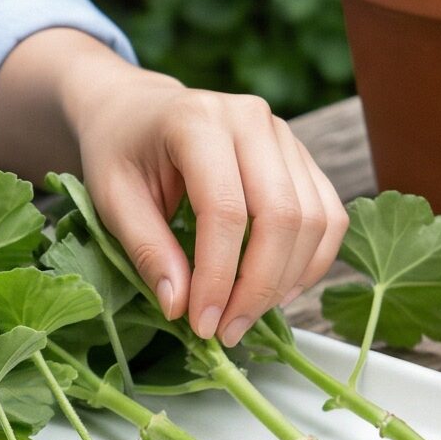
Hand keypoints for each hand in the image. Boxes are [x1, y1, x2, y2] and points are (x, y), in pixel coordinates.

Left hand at [66, 57, 348, 347]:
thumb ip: (147, 249)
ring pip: (313, 220)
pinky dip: (310, 262)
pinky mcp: (300, 156)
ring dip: (286, 280)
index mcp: (197, 120)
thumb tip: (181, 306)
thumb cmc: (119, 151)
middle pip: (281, 216)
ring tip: (245, 315)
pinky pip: (328, 215)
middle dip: (258, 286)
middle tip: (227, 329)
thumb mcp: (111, 198)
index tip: (202, 323)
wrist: (136, 109)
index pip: (226, 210)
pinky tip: (276, 289)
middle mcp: (250, 118)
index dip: (218, 276)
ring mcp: (283, 134)